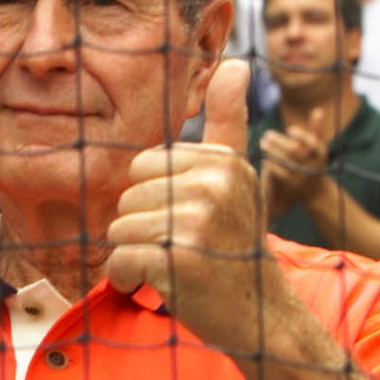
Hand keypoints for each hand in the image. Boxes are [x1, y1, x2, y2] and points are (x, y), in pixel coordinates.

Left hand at [105, 60, 285, 353]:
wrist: (261, 316)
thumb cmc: (234, 247)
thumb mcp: (236, 178)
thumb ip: (228, 122)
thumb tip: (232, 63)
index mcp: (223, 161)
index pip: (143, 166)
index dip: (153, 200)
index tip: (187, 221)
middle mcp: (214, 184)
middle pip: (127, 197)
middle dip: (141, 229)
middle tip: (181, 249)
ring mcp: (197, 220)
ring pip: (118, 229)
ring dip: (135, 256)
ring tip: (174, 267)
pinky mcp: (178, 258)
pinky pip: (119, 260)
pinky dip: (129, 279)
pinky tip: (162, 286)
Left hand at [258, 106, 330, 214]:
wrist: (315, 191)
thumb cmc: (314, 162)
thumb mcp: (318, 147)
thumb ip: (317, 129)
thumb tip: (318, 110)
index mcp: (321, 154)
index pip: (314, 143)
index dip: (302, 136)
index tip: (290, 130)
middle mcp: (313, 165)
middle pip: (295, 151)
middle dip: (279, 142)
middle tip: (267, 134)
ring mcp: (303, 176)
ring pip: (286, 161)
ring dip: (273, 151)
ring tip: (263, 143)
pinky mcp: (293, 185)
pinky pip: (280, 173)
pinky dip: (272, 164)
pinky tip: (265, 157)